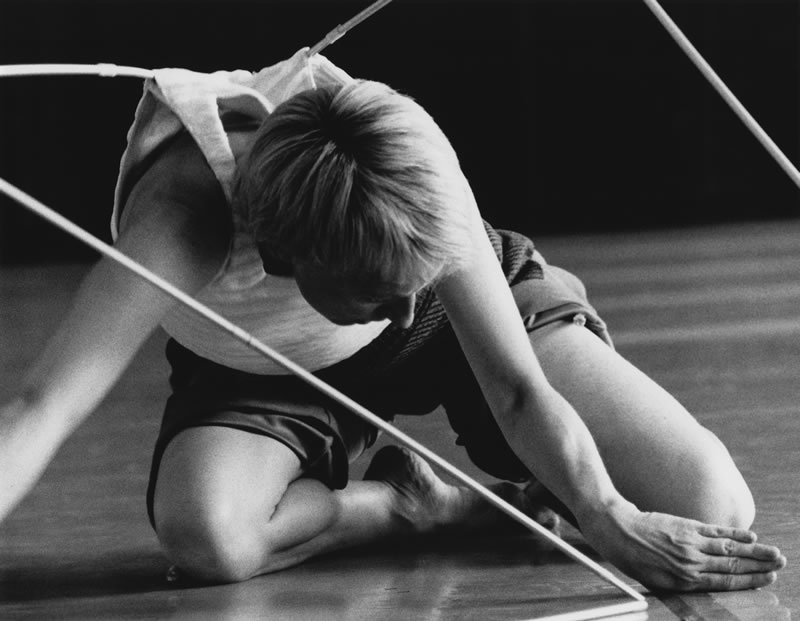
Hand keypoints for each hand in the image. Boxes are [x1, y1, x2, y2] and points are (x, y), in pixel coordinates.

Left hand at [579, 500, 786, 591]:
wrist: (614, 528)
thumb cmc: (630, 556)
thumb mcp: (653, 579)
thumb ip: (680, 580)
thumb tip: (702, 581)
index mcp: (683, 580)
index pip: (724, 582)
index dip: (749, 582)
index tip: (768, 580)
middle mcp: (690, 563)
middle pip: (733, 567)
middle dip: (760, 567)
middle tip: (780, 566)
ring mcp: (689, 543)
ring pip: (729, 550)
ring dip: (755, 552)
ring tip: (774, 553)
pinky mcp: (684, 526)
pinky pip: (714, 532)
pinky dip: (734, 535)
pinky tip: (749, 536)